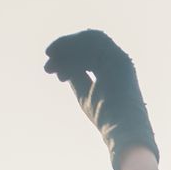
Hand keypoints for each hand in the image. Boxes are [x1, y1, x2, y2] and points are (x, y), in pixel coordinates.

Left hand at [44, 29, 158, 169]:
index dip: (67, 54)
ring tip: (52, 61)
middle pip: (87, 42)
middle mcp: (117, 61)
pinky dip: (74, 49)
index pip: (87, 52)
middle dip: (65, 47)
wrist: (122, 129)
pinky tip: (62, 65)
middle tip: (48, 58)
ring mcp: (119, 59)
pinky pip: (93, 44)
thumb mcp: (84, 93)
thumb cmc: (105, 118)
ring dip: (67, 46)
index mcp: (111, 69)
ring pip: (89, 39)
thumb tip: (61, 63)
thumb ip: (76, 75)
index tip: (50, 68)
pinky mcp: (120, 59)